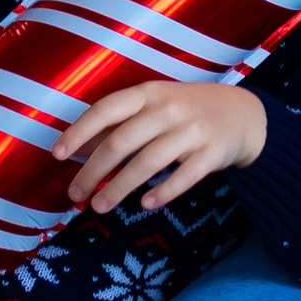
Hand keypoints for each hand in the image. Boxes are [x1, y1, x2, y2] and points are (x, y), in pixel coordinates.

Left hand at [52, 77, 267, 215]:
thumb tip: (76, 146)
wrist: (243, 114)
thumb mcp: (153, 105)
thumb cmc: (186, 111)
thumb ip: (118, 123)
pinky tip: (145, 205)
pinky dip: (163, 192)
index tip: (57, 155)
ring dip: (119, 188)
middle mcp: (168, 109)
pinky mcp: (212, 153)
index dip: (79, 132)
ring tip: (100, 207)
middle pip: (121, 142)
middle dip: (93, 171)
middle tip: (76, 195)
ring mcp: (192, 130)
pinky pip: (184, 177)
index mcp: (148, 93)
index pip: (105, 110)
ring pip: (147, 163)